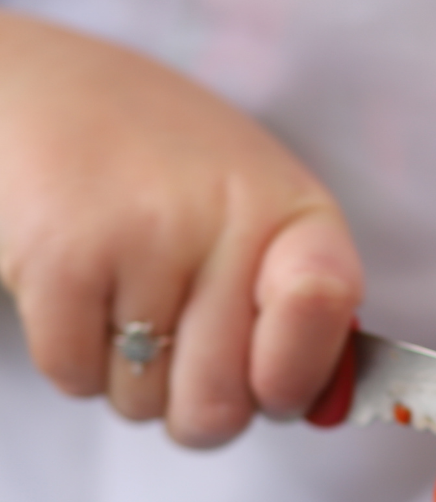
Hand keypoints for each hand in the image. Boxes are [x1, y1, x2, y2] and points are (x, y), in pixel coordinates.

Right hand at [0, 13, 361, 446]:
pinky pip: (77, 376)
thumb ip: (297, 312)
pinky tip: (81, 290)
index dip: (296, 376)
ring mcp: (148, 234)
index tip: (273, 387)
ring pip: (143, 403)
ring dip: (129, 377)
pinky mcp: (64, 255)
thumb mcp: (258, 217)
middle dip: (195, 407)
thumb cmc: (167, 178)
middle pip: (221, 407)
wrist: (43, 92)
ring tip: (124, 296)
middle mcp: (230, 220)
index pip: (326, 309)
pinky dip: (73, 357)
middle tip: (179, 351)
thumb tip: (317, 409)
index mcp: (296, 214)